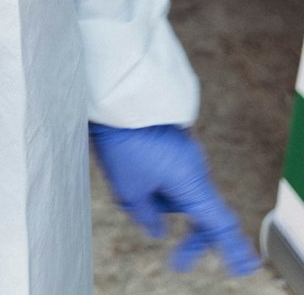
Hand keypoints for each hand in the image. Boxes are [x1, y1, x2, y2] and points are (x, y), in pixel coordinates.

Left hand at [89, 123, 260, 276]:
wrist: (117, 93)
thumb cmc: (124, 141)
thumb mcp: (128, 189)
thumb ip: (146, 215)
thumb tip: (158, 230)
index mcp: (191, 182)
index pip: (219, 223)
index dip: (232, 248)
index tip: (242, 267)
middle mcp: (195, 168)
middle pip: (203, 212)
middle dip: (194, 238)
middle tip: (178, 262)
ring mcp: (186, 153)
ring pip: (182, 193)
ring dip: (161, 202)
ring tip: (128, 187)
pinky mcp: (174, 143)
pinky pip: (173, 174)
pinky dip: (158, 185)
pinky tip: (129, 171)